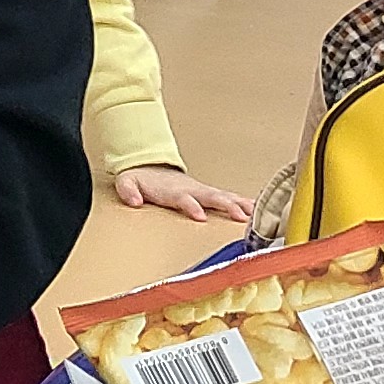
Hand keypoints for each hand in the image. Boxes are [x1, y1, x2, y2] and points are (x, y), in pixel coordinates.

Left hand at [116, 163, 253, 223]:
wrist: (149, 166)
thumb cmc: (141, 179)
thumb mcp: (127, 182)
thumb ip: (128, 190)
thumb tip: (133, 200)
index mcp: (173, 191)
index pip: (184, 199)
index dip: (192, 207)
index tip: (200, 216)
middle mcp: (192, 190)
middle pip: (211, 197)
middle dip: (226, 206)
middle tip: (240, 216)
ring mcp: (202, 190)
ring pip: (224, 196)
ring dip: (239, 204)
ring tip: (255, 214)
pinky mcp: (208, 193)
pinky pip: (228, 197)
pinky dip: (243, 202)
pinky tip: (257, 210)